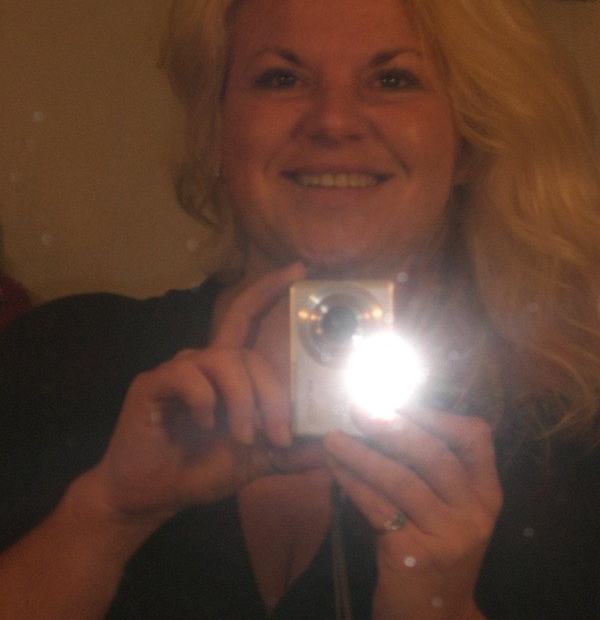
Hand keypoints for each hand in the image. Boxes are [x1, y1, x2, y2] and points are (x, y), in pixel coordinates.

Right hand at [86, 262, 305, 527]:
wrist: (151, 496)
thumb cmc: (201, 470)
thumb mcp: (257, 460)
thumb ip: (292, 451)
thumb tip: (334, 446)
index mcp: (228, 372)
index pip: (249, 319)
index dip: (270, 291)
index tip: (300, 269)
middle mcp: (204, 361)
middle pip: (247, 354)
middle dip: (271, 393)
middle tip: (279, 435)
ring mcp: (178, 369)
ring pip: (225, 361)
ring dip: (243, 402)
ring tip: (243, 439)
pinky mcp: (153, 383)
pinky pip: (189, 375)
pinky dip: (205, 401)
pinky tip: (204, 425)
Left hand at [324, 408, 501, 619]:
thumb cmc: (437, 556)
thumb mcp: (449, 515)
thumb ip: (431, 474)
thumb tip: (386, 420)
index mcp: (486, 496)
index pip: (476, 439)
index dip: (438, 415)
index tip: (401, 400)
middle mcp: (474, 514)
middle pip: (435, 454)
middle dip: (394, 425)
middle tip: (361, 406)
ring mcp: (447, 536)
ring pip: (402, 479)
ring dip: (362, 453)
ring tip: (333, 436)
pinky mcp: (415, 555)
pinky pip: (377, 507)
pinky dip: (351, 482)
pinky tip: (334, 467)